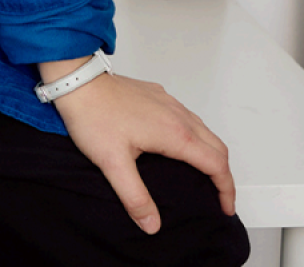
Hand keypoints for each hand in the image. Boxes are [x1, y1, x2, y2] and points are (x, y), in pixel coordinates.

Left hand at [45, 62, 234, 235]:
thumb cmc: (93, 116)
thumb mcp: (112, 163)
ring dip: (211, 153)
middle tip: (219, 196)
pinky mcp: (157, 95)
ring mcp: (168, 102)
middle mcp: (178, 115)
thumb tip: (152, 224)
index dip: (226, 189)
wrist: (77, 80)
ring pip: (203, 130)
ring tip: (203, 174)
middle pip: (217, 147)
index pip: (216, 165)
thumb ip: (135, 196)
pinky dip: (195, 135)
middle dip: (223, 174)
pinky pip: (187, 116)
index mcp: (175, 134)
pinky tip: (178, 145)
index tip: (224, 207)